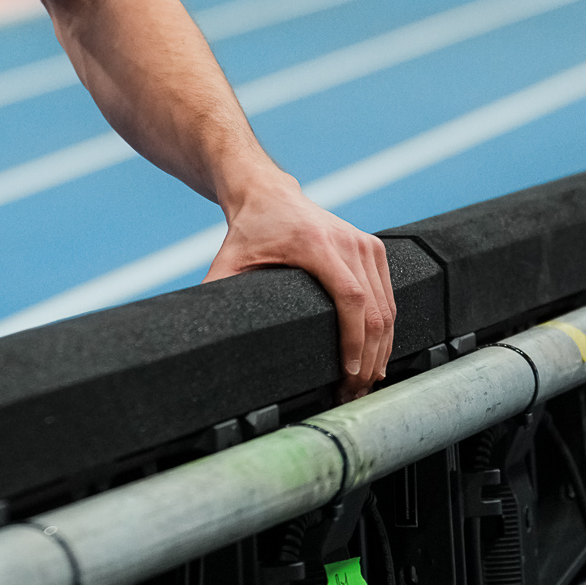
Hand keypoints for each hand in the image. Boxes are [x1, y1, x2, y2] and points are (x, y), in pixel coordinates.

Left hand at [205, 170, 395, 398]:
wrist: (268, 192)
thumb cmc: (250, 228)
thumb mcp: (230, 260)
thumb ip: (216, 291)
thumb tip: (196, 329)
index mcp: (316, 244)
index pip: (351, 298)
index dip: (355, 340)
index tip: (349, 373)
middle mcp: (347, 242)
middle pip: (375, 310)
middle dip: (369, 357)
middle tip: (353, 392)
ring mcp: (364, 243)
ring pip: (387, 307)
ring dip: (381, 348)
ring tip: (365, 381)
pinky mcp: (373, 248)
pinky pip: (389, 295)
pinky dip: (387, 328)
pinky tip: (377, 354)